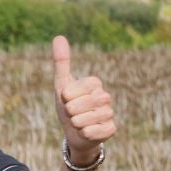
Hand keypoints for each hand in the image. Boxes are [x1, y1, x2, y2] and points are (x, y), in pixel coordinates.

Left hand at [52, 36, 114, 162]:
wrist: (74, 132)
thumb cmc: (68, 106)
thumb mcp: (61, 84)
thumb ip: (61, 62)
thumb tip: (59, 37)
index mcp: (94, 83)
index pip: (71, 91)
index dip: (65, 97)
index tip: (67, 99)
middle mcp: (105, 96)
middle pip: (76, 106)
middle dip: (69, 111)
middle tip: (72, 112)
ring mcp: (109, 113)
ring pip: (83, 120)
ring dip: (75, 123)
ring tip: (79, 121)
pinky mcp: (111, 129)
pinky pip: (91, 132)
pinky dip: (84, 133)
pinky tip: (86, 131)